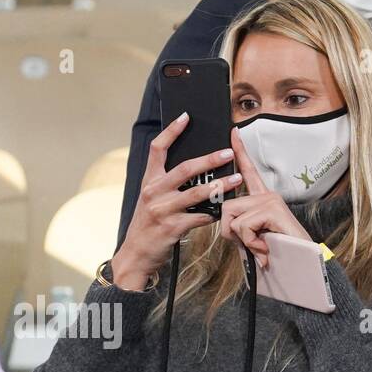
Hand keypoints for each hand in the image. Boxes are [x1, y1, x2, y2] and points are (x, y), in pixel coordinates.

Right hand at [112, 112, 238, 290]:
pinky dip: (214, 212)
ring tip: (236, 179)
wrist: (136, 254)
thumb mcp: (150, 199)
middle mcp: (154, 192)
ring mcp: (163, 210)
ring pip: (197, 193)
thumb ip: (165, 184)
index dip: (171, 131)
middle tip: (228, 152)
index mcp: (149, 181)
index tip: (186, 116)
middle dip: (209, 159)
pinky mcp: (172, 227)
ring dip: (220, 185)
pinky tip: (226, 209)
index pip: (157, 148)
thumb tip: (193, 168)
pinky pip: (200, 216)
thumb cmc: (147, 225)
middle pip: (185, 168)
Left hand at [219, 126, 310, 268]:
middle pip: (227, 206)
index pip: (248, 171)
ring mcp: (271, 200)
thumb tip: (224, 221)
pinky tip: (266, 248)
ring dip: (242, 239)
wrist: (300, 267)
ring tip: (261, 247)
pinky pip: (243, 225)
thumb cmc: (277, 254)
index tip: (233, 131)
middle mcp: (267, 195)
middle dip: (231, 232)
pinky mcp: (272, 209)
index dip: (240, 151)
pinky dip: (250, 243)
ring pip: (233, 217)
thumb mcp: (251, 238)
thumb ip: (237, 226)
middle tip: (251, 244)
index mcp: (262, 199)